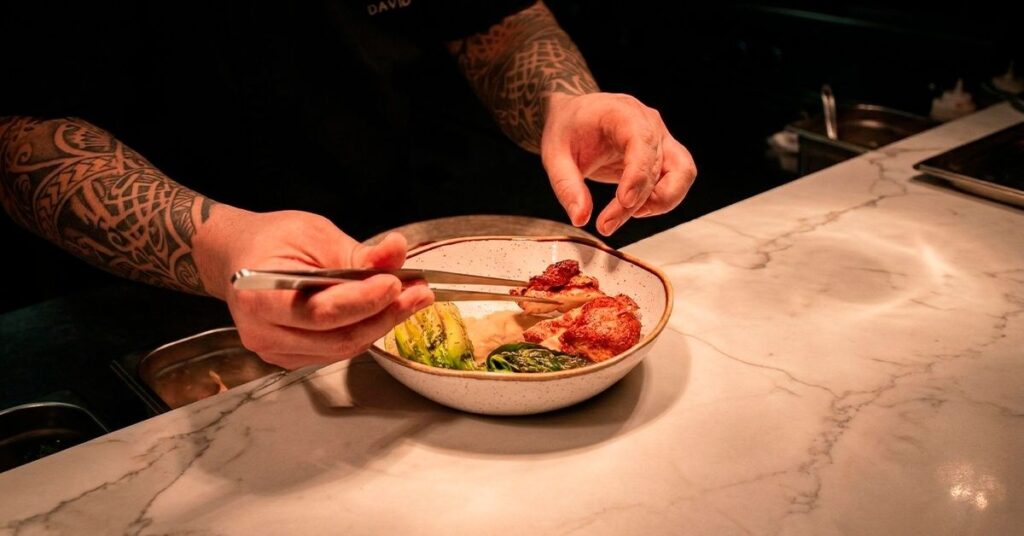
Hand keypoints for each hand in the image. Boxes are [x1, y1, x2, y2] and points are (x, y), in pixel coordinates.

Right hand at [197, 209, 433, 368]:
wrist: (240, 258)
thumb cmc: (273, 242)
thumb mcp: (315, 234)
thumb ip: (357, 252)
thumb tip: (397, 252)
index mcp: (258, 295)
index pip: (320, 311)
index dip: (362, 301)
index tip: (395, 282)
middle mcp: (263, 332)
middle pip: (337, 337)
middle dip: (384, 315)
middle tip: (418, 292)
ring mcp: (276, 350)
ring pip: (342, 349)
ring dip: (382, 324)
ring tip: (411, 298)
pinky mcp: (292, 357)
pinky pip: (337, 351)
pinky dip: (366, 331)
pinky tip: (386, 311)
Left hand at [541, 92, 696, 235]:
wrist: (576, 117)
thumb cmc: (567, 128)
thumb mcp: (554, 155)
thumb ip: (567, 186)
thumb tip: (581, 218)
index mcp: (623, 113)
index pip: (642, 142)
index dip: (637, 174)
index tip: (623, 202)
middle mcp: (650, 124)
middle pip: (661, 164)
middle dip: (638, 200)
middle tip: (607, 223)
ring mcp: (660, 139)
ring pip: (683, 172)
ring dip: (662, 201)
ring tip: (627, 214)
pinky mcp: (663, 156)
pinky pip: (676, 180)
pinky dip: (661, 200)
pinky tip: (632, 208)